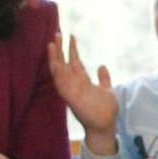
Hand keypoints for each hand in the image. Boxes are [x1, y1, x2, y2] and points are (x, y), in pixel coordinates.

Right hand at [47, 34, 118, 154]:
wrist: (106, 125)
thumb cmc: (105, 110)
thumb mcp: (106, 89)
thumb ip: (103, 78)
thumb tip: (102, 65)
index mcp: (82, 81)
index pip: (75, 61)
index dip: (73, 49)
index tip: (71, 35)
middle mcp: (74, 84)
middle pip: (64, 63)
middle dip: (60, 49)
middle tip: (57, 33)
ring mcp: (71, 90)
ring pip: (59, 71)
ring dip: (54, 59)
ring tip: (51, 44)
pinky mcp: (70, 98)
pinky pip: (61, 85)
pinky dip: (57, 74)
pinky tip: (54, 64)